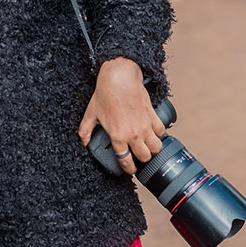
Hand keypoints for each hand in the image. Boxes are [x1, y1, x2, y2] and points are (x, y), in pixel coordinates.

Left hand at [78, 57, 164, 174]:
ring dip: (153, 148)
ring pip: (157, 147)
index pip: (126, 161)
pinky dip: (159, 134)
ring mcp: (145, 126)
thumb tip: (83, 142)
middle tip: (139, 154)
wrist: (119, 77)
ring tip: (148, 145)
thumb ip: (85, 130)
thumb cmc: (105, 94)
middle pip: (145, 157)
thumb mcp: (91, 114)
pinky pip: (162, 131)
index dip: (129, 169)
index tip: (130, 169)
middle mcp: (133, 134)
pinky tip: (154, 132)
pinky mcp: (152, 116)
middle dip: (142, 159)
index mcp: (117, 136)